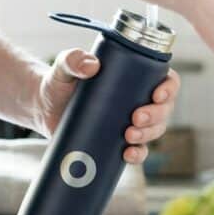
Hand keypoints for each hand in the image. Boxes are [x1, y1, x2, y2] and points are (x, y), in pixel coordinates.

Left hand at [33, 49, 180, 163]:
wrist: (44, 108)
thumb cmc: (59, 82)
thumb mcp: (63, 67)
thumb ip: (72, 60)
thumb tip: (91, 65)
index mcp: (135, 76)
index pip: (166, 79)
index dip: (169, 88)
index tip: (157, 95)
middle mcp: (138, 99)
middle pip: (164, 109)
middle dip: (156, 116)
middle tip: (135, 118)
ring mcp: (130, 122)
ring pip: (155, 130)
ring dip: (148, 135)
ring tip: (129, 136)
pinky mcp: (118, 142)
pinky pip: (137, 151)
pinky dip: (137, 155)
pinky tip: (127, 155)